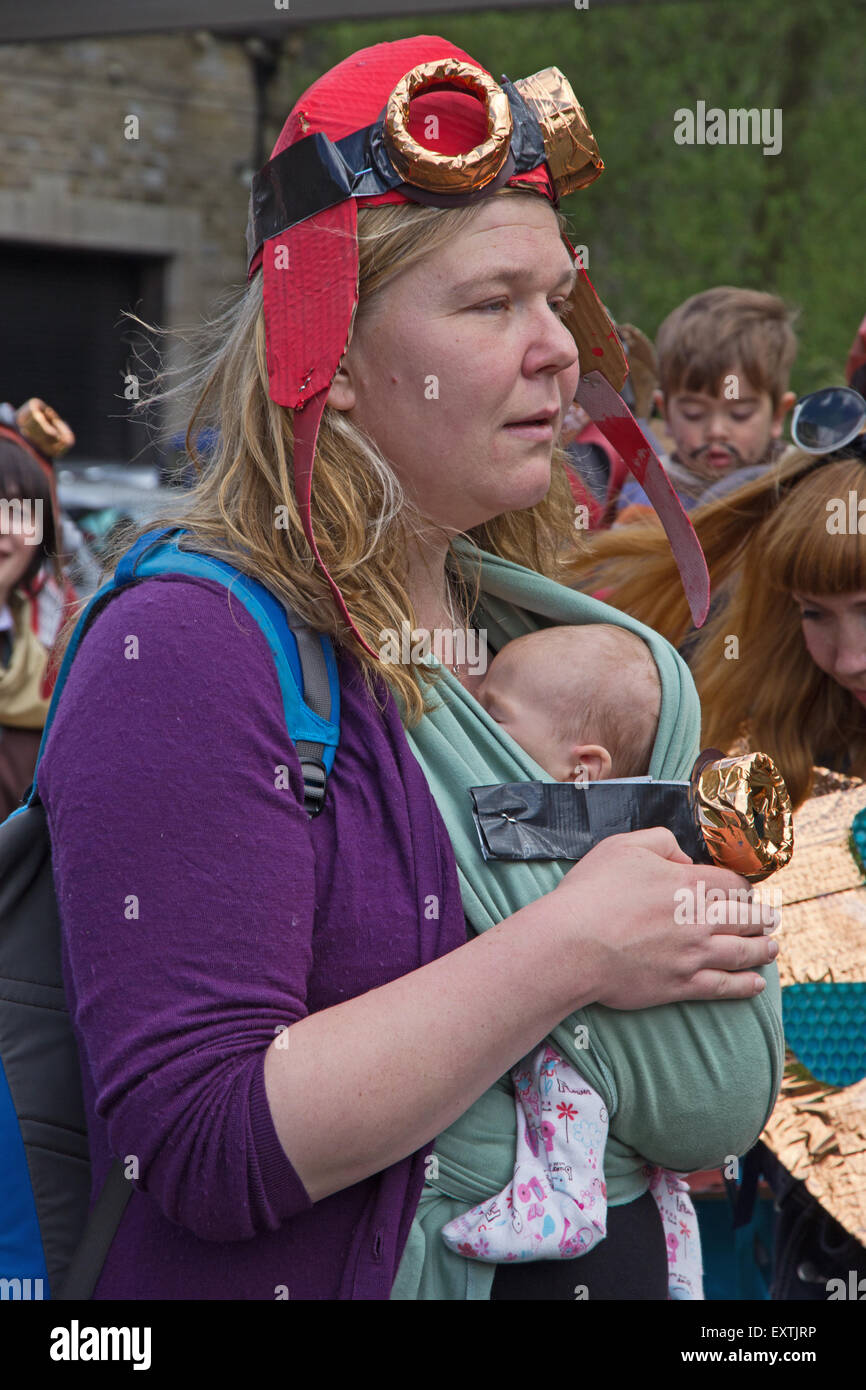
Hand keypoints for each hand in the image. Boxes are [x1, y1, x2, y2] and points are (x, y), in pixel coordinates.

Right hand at [552, 828, 778, 1010]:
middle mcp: (700, 920)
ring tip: (772, 948)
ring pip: (743, 952)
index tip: (745, 892)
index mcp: (689, 884)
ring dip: (763, 949)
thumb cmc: (592, 892)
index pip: (734, 885)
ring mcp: (694, 955)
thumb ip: (662, 842)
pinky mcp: (681, 985)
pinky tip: (755, 984)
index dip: (743, 888)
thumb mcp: (625, 846)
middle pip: (747, 918)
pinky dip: (745, 985)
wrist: (572, 944)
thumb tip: (684, 858)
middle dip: (762, 917)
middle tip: (770, 918)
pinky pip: (724, 986)